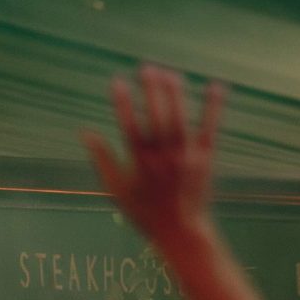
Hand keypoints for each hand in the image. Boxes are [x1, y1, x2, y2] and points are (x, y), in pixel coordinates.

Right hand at [85, 66, 224, 246]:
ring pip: (180, 121)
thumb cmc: (145, 212)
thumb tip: (84, 133)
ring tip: (169, 72)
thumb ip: (101, 159)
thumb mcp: (116, 190)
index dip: (123, 103)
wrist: (182, 233)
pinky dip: (213, 107)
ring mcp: (186, 157)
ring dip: (175, 95)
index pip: (130, 127)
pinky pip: (210, 129)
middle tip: (146, 67)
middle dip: (152, 92)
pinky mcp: (206, 158)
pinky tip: (216, 86)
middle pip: (157, 119)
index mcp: (140, 164)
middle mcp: (164, 158)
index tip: (117, 80)